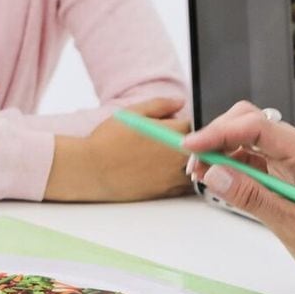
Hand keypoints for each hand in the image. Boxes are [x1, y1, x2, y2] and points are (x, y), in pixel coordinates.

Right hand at [50, 97, 190, 200]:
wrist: (91, 170)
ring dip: (188, 163)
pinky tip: (158, 172)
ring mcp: (176, 175)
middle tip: (168, 143)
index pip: (199, 125)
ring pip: (197, 168)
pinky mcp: (168, 192)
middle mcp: (182, 155)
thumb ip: (160, 105)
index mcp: (176, 132)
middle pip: (203, 149)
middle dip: (192, 145)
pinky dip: (178, 178)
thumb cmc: (108, 140)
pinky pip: (185, 185)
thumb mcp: (133, 113)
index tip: (175, 127)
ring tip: (162, 159)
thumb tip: (180, 102)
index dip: (187, 125)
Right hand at [185, 101, 294, 293]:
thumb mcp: (293, 227)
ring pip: (245, 137)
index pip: (257, 127)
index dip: (218, 133)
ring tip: (201, 175)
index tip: (190, 147)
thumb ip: (253, 198)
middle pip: (248, 122)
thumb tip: (214, 174)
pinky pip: (249, 157)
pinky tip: (216, 179)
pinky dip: (227, 163)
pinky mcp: (283, 173)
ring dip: (219, 150)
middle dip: (216, 137)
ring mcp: (292, 161)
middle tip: (193, 164)